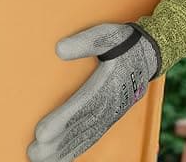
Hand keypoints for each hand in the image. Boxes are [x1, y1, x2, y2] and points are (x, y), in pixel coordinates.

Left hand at [27, 23, 160, 161]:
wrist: (151, 54)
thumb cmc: (125, 43)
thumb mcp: (107, 35)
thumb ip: (85, 42)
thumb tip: (59, 49)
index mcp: (108, 83)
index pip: (81, 106)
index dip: (62, 121)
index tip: (41, 133)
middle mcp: (111, 103)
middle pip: (81, 127)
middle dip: (57, 143)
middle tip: (34, 153)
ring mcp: (112, 113)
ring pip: (86, 136)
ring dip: (64, 151)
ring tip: (41, 160)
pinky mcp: (110, 117)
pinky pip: (92, 137)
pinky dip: (76, 149)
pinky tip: (62, 157)